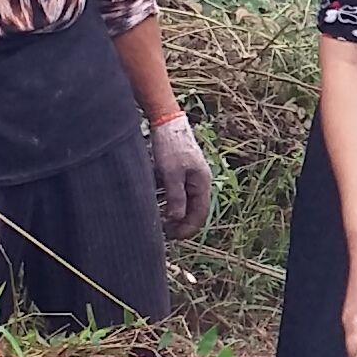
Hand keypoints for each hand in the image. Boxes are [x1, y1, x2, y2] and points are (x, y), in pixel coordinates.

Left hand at [145, 114, 213, 239]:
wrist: (166, 120)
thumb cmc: (170, 145)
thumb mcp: (171, 175)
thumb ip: (175, 199)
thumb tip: (176, 220)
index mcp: (202, 183)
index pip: (199, 215)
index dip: (186, 229)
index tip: (171, 237)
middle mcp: (199, 181)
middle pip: (192, 210)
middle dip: (178, 223)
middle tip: (162, 232)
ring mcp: (189, 175)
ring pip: (183, 201)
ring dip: (171, 212)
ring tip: (156, 219)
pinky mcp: (179, 170)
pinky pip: (175, 191)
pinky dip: (166, 199)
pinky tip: (154, 202)